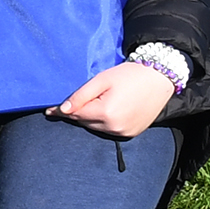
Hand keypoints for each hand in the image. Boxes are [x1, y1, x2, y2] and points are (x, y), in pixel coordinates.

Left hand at [57, 62, 177, 138]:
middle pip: (85, 123)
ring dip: (90, 119)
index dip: (62, 111)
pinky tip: (107, 110)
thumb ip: (81, 96)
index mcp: (106, 113)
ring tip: (93, 104)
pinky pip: (110, 130)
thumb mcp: (102, 80)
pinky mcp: (132, 133)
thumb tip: (63, 110)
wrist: (160, 78)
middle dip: (77, 113)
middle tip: (72, 103)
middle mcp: (115, 127)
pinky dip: (104, 123)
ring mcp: (124, 132)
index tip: (49, 111)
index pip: (76, 115)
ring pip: (96, 128)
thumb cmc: (129, 75)